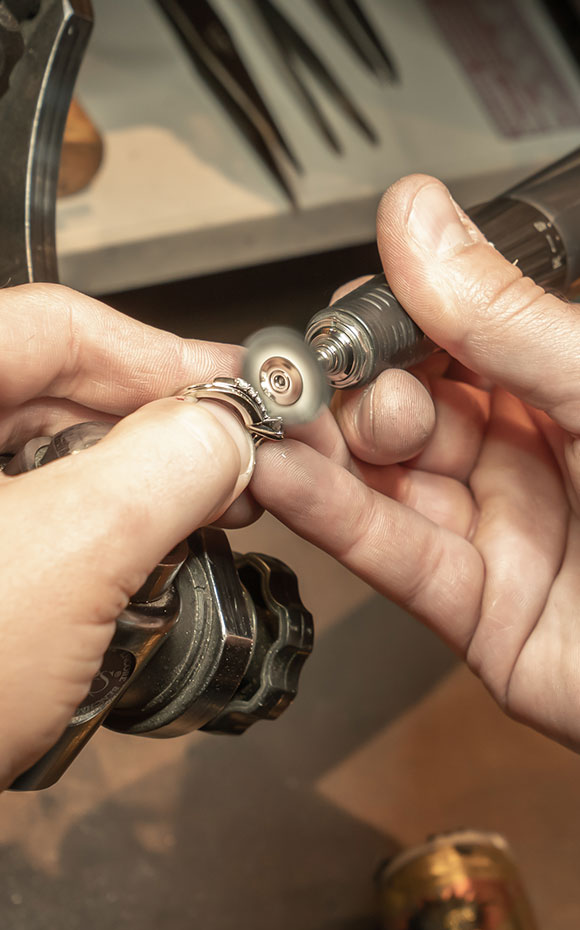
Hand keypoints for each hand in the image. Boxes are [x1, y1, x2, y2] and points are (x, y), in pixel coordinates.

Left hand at [0, 284, 253, 788]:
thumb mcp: (70, 555)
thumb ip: (168, 465)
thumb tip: (228, 428)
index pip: (57, 324)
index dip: (163, 353)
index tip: (237, 392)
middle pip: (57, 389)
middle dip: (159, 427)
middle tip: (234, 462)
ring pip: (52, 455)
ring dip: (134, 484)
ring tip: (199, 515)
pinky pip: (39, 517)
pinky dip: (96, 531)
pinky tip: (138, 561)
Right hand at [252, 174, 579, 748]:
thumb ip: (507, 318)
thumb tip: (418, 222)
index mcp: (564, 388)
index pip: (449, 337)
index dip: (392, 321)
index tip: (348, 312)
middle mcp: (526, 456)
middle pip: (405, 408)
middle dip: (357, 391)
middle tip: (326, 379)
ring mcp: (497, 531)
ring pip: (385, 479)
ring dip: (323, 449)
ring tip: (276, 420)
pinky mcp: (473, 609)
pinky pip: (392, 554)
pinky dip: (333, 516)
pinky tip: (284, 477)